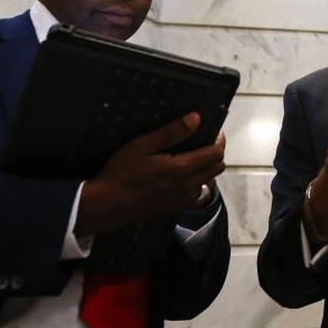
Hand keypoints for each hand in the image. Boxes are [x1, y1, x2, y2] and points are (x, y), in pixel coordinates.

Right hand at [76, 113, 225, 235]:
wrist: (107, 205)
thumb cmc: (121, 174)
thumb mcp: (142, 146)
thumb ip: (171, 132)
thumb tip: (195, 119)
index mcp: (180, 169)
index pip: (215, 154)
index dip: (219, 141)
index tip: (215, 132)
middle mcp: (186, 186)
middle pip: (217, 168)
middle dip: (216, 152)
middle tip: (205, 141)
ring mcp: (181, 200)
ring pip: (209, 181)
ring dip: (208, 168)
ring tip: (195, 156)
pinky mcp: (174, 208)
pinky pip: (197, 195)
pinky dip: (198, 184)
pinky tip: (184, 176)